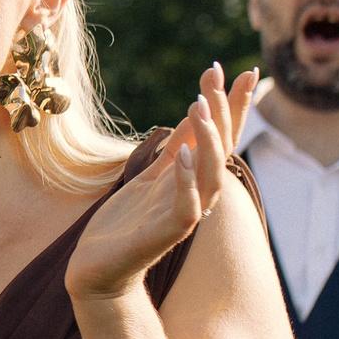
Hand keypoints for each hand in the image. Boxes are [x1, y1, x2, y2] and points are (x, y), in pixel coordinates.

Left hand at [66, 64, 256, 303]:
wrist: (97, 269)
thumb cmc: (125, 224)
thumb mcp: (150, 175)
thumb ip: (176, 146)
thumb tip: (199, 107)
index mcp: (194, 181)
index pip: (223, 138)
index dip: (234, 106)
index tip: (241, 68)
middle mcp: (197, 197)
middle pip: (222, 151)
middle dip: (223, 112)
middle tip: (215, 76)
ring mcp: (183, 217)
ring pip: (211, 177)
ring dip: (207, 141)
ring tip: (199, 107)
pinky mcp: (164, 235)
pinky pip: (186, 208)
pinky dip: (186, 181)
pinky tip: (180, 155)